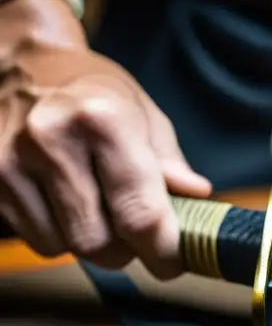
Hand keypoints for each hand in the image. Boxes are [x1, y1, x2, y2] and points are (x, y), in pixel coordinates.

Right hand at [0, 0, 210, 277]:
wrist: (25, 62)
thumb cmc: (96, 93)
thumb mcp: (146, 116)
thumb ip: (171, 165)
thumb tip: (198, 201)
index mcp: (103, 121)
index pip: (139, 215)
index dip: (163, 252)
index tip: (173, 262)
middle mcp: (51, 140)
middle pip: (98, 243)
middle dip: (125, 250)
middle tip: (136, 234)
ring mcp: (9, 161)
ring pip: (63, 247)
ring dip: (89, 242)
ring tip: (97, 208)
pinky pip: (34, 238)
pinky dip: (57, 233)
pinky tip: (63, 201)